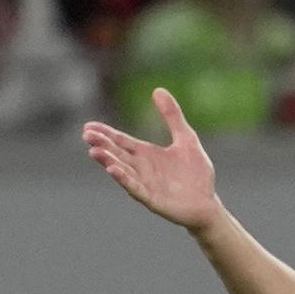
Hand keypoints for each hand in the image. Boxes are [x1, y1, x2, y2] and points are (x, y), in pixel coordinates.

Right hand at [82, 90, 220, 231]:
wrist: (207, 204)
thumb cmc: (196, 173)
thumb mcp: (186, 138)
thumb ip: (172, 116)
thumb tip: (158, 89)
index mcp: (146, 154)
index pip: (121, 141)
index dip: (105, 134)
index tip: (88, 126)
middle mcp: (141, 169)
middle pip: (117, 154)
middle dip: (102, 145)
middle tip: (87, 135)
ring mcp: (145, 184)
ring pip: (122, 171)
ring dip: (108, 162)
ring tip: (94, 152)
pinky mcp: (152, 199)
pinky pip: (135, 188)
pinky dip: (124, 180)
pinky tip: (113, 170)